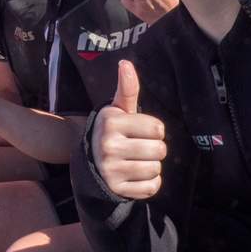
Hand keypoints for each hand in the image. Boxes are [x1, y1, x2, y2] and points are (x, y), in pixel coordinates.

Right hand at [90, 60, 165, 198]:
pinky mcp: (117, 188)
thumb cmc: (113, 131)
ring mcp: (111, 169)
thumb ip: (127, 88)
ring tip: (137, 161)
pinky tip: (135, 176)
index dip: (154, 130)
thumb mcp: (118, 109)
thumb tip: (125, 63)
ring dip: (152, 166)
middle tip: (139, 147)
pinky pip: (151, 187)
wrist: (91, 161)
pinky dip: (148, 183)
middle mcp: (109, 146)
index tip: (139, 131)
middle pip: (159, 150)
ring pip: (156, 169)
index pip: (158, 129)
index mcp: (112, 123)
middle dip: (154, 149)